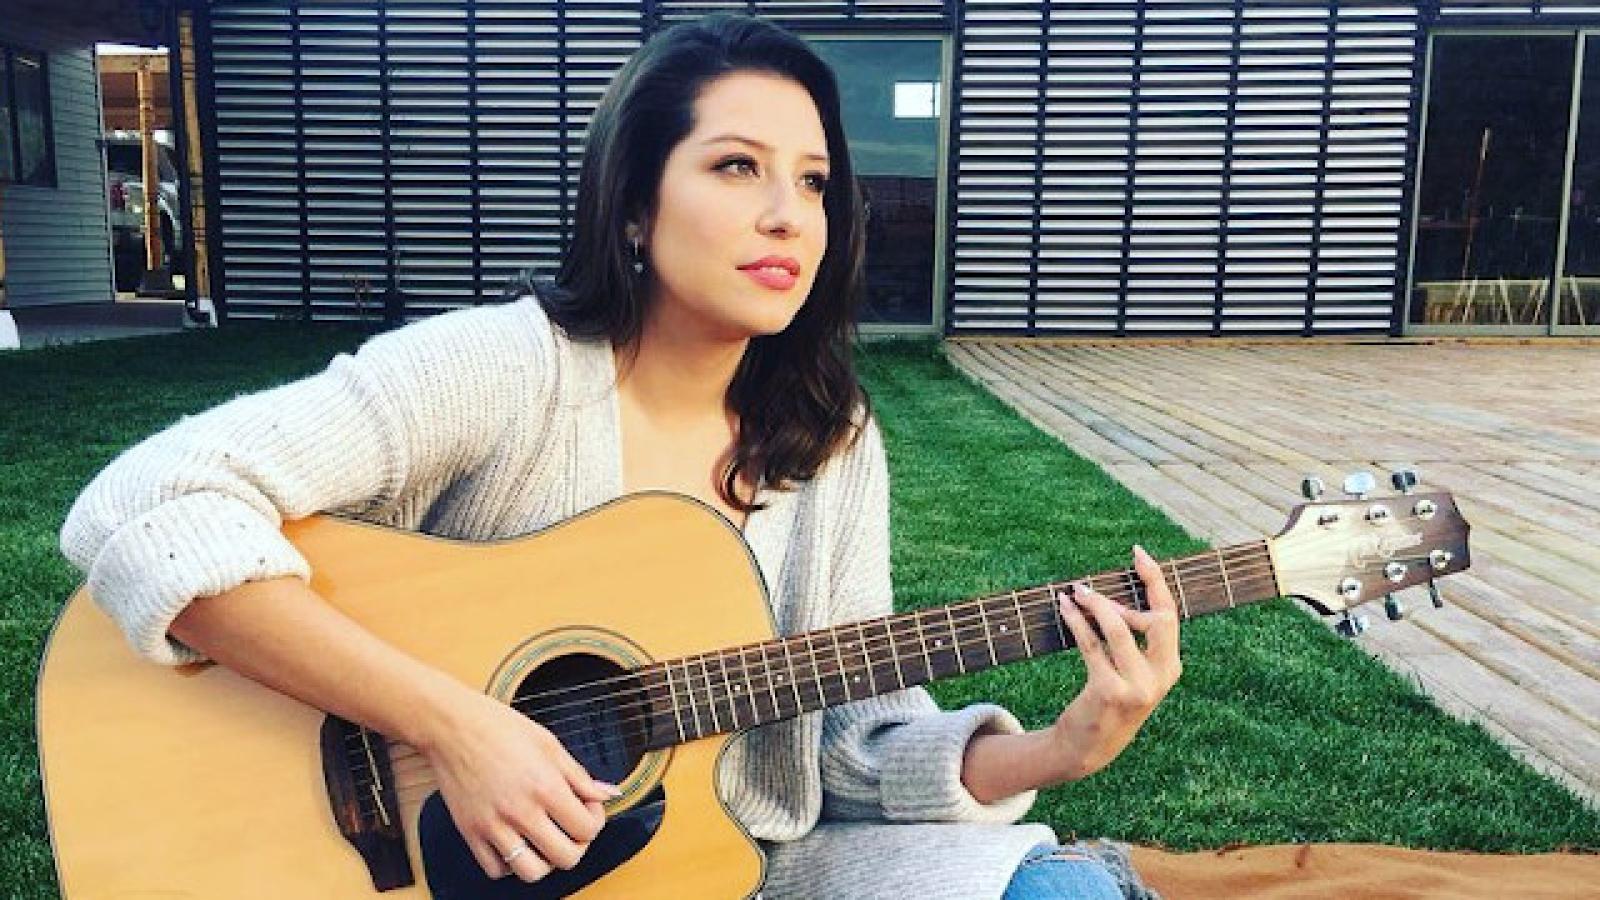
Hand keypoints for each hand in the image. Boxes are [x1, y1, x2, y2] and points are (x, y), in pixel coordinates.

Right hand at [417, 690, 617, 881]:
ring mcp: (494, 825)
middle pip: (566, 858)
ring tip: (544, 842)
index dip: (595, 820)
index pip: (587, 828)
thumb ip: (580, 776)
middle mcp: (521, 811)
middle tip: (571, 829)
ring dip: (545, 862)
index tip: (588, 808)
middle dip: (577, 846)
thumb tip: (608, 794)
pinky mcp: (470, 832)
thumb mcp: (549, 744)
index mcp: (545, 786)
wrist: (452, 726)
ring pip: (531, 872)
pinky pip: (496, 869)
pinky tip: (516, 843)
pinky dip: (510, 864)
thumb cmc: (499, 728)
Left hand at [1049, 544, 1181, 779]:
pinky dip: (1077, 622)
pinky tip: (1065, 608)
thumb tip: (1112, 598)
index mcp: (1170, 667)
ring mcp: (1136, 686)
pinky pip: (1091, 645)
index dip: (1156, 581)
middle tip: (1113, 569)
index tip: (1139, 554)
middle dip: (1141, 587)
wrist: (1088, 748)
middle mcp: (1160, 677)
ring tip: (1076, 590)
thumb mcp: (1132, 674)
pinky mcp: (1109, 691)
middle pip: (1159, 619)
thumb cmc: (1108, 701)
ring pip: (1118, 629)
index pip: (1170, 616)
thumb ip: (1134, 643)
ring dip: (1095, 604)